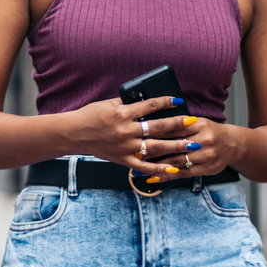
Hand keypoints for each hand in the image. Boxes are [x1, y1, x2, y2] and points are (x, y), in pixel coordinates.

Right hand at [62, 96, 199, 172]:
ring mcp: (125, 147)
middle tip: (193, 123)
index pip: (149, 106)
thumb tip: (146, 99)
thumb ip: (128, 103)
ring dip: (176, 146)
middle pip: (158, 127)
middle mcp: (125, 131)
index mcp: (122, 113)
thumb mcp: (109, 104)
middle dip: (178, 125)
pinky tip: (173, 167)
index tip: (178, 101)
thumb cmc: (90, 116)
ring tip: (192, 145)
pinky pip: (144, 166)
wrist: (73, 133)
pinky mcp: (122, 159)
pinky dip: (159, 168)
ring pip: (156, 147)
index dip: (165, 102)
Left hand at [142, 116, 246, 183]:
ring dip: (156, 166)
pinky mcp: (207, 168)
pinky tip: (153, 178)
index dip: (154, 132)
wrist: (233, 144)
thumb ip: (178, 124)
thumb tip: (151, 124)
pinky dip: (167, 176)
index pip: (172, 127)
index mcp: (199, 124)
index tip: (138, 135)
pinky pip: (183, 174)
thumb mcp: (196, 122)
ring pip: (177, 161)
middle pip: (173, 145)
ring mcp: (206, 155)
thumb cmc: (209, 131)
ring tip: (138, 168)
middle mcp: (204, 139)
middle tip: (133, 153)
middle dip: (152, 150)